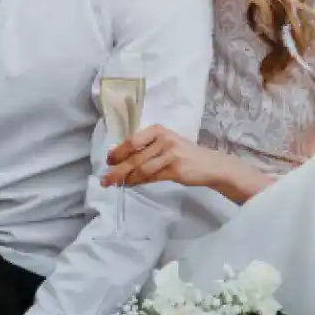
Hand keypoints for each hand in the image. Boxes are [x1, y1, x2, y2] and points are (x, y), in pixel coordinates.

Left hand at [102, 125, 217, 188]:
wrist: (209, 164)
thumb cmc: (183, 153)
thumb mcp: (165, 143)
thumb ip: (146, 147)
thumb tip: (120, 157)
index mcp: (158, 130)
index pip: (133, 140)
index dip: (118, 151)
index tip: (108, 161)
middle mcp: (163, 139)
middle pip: (135, 156)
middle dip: (117, 168)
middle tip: (105, 179)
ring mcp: (170, 154)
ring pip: (141, 168)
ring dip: (126, 178)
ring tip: (115, 184)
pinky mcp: (175, 170)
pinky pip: (151, 177)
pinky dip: (138, 182)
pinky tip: (131, 185)